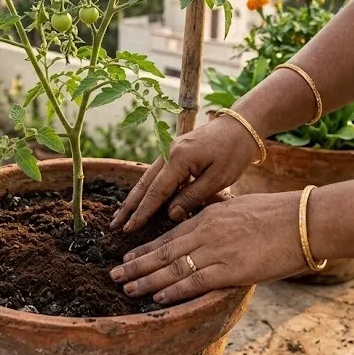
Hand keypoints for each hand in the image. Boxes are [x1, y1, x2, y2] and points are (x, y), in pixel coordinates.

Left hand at [108, 191, 307, 304]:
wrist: (306, 220)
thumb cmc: (282, 215)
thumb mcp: (242, 208)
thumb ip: (222, 219)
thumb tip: (212, 228)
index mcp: (210, 215)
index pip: (170, 235)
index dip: (147, 248)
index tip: (128, 257)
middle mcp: (207, 231)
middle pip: (163, 250)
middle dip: (136, 264)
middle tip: (114, 274)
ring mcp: (217, 250)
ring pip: (172, 267)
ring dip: (146, 279)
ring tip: (125, 288)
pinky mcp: (231, 269)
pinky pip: (195, 281)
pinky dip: (174, 290)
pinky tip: (157, 298)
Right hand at [110, 113, 259, 231]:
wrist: (240, 125)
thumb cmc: (233, 152)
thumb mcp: (218, 178)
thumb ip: (193, 196)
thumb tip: (170, 214)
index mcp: (179, 159)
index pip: (156, 192)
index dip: (142, 212)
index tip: (129, 229)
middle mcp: (168, 153)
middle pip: (144, 184)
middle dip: (129, 206)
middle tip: (114, 225)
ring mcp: (168, 151)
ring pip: (146, 178)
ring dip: (133, 198)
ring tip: (121, 215)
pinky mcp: (173, 152)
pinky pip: (155, 174)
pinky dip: (145, 188)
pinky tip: (138, 199)